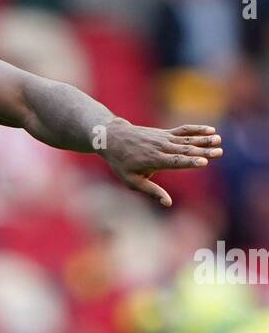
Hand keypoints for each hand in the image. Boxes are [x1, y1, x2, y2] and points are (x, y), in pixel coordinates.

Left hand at [102, 121, 222, 207]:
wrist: (114, 138)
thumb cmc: (122, 163)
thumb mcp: (132, 181)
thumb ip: (151, 192)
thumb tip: (168, 203)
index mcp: (153, 160)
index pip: (175, 162)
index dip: (189, 162)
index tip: (203, 162)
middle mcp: (161, 148)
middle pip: (185, 150)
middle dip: (203, 151)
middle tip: (219, 152)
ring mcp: (164, 138)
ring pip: (187, 139)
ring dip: (204, 140)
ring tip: (219, 140)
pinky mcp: (165, 133)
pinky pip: (183, 130)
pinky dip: (196, 129)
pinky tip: (210, 130)